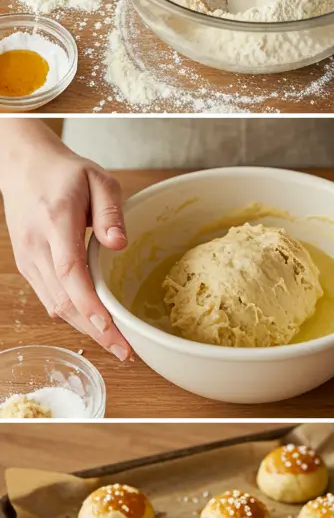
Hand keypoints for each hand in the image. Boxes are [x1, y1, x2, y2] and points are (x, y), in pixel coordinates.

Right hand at [0, 131, 131, 360]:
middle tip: (127, 351)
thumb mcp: (99, 179)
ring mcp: (27, 258)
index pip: (70, 272)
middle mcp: (36, 246)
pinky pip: (49, 297)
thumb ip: (111, 211)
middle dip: (95, 330)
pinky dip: (72, 315)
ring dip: (84, 328)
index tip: (112, 329)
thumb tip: (119, 245)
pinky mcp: (27, 265)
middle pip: (63, 297)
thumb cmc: (66, 172)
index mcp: (56, 222)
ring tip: (117, 346)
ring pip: (54, 304)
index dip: (90, 304)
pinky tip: (95, 326)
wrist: (23, 166)